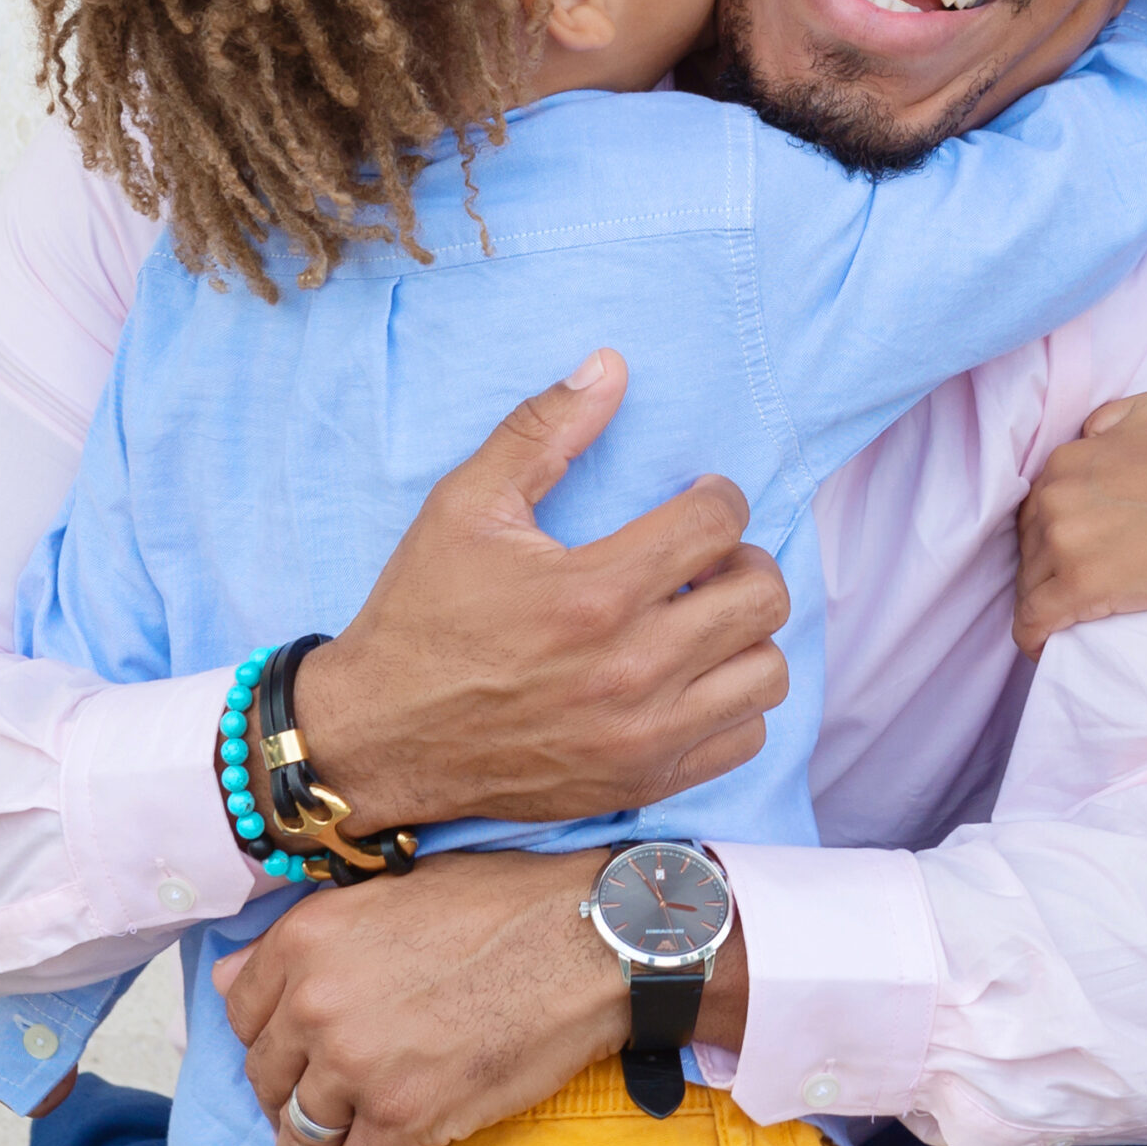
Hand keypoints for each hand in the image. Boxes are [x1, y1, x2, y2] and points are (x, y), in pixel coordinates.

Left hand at [215, 848, 749, 1145]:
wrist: (584, 939)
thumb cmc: (502, 903)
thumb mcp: (393, 892)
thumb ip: (312, 935)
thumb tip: (229, 977)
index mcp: (309, 936)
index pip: (242, 1011)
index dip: (266, 1039)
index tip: (287, 1058)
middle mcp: (316, 1000)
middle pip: (266, 1078)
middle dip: (285, 1102)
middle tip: (316, 1113)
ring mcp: (355, 1063)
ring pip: (300, 1137)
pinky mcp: (400, 1116)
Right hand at [285, 350, 790, 830]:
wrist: (379, 738)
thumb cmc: (423, 615)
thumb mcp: (465, 505)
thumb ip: (542, 429)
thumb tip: (611, 365)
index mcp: (595, 591)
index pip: (718, 522)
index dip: (718, 496)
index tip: (698, 499)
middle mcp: (632, 668)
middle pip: (762, 595)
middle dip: (743, 559)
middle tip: (704, 558)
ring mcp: (643, 735)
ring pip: (767, 670)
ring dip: (745, 634)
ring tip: (701, 617)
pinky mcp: (642, 780)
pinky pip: (744, 737)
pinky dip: (731, 702)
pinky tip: (689, 677)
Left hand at [1013, 392, 1146, 659]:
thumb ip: (1110, 419)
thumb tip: (1090, 436)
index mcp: (1065, 462)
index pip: (1039, 506)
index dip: (1055, 531)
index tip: (1075, 550)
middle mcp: (1053, 498)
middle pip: (1029, 544)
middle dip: (1046, 566)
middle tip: (1077, 586)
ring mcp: (1063, 543)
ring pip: (1028, 583)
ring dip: (1044, 601)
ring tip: (1067, 619)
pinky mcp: (1079, 587)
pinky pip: (1032, 620)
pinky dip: (1032, 636)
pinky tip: (1043, 648)